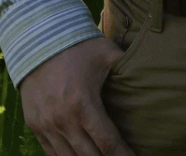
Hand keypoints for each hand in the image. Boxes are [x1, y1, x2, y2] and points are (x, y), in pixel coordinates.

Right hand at [19, 36, 135, 155]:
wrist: (38, 42)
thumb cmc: (77, 47)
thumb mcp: (105, 53)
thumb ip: (126, 65)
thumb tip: (150, 69)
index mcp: (83, 104)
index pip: (107, 142)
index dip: (123, 155)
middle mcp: (63, 120)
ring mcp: (46, 126)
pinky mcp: (34, 126)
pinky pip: (51, 153)